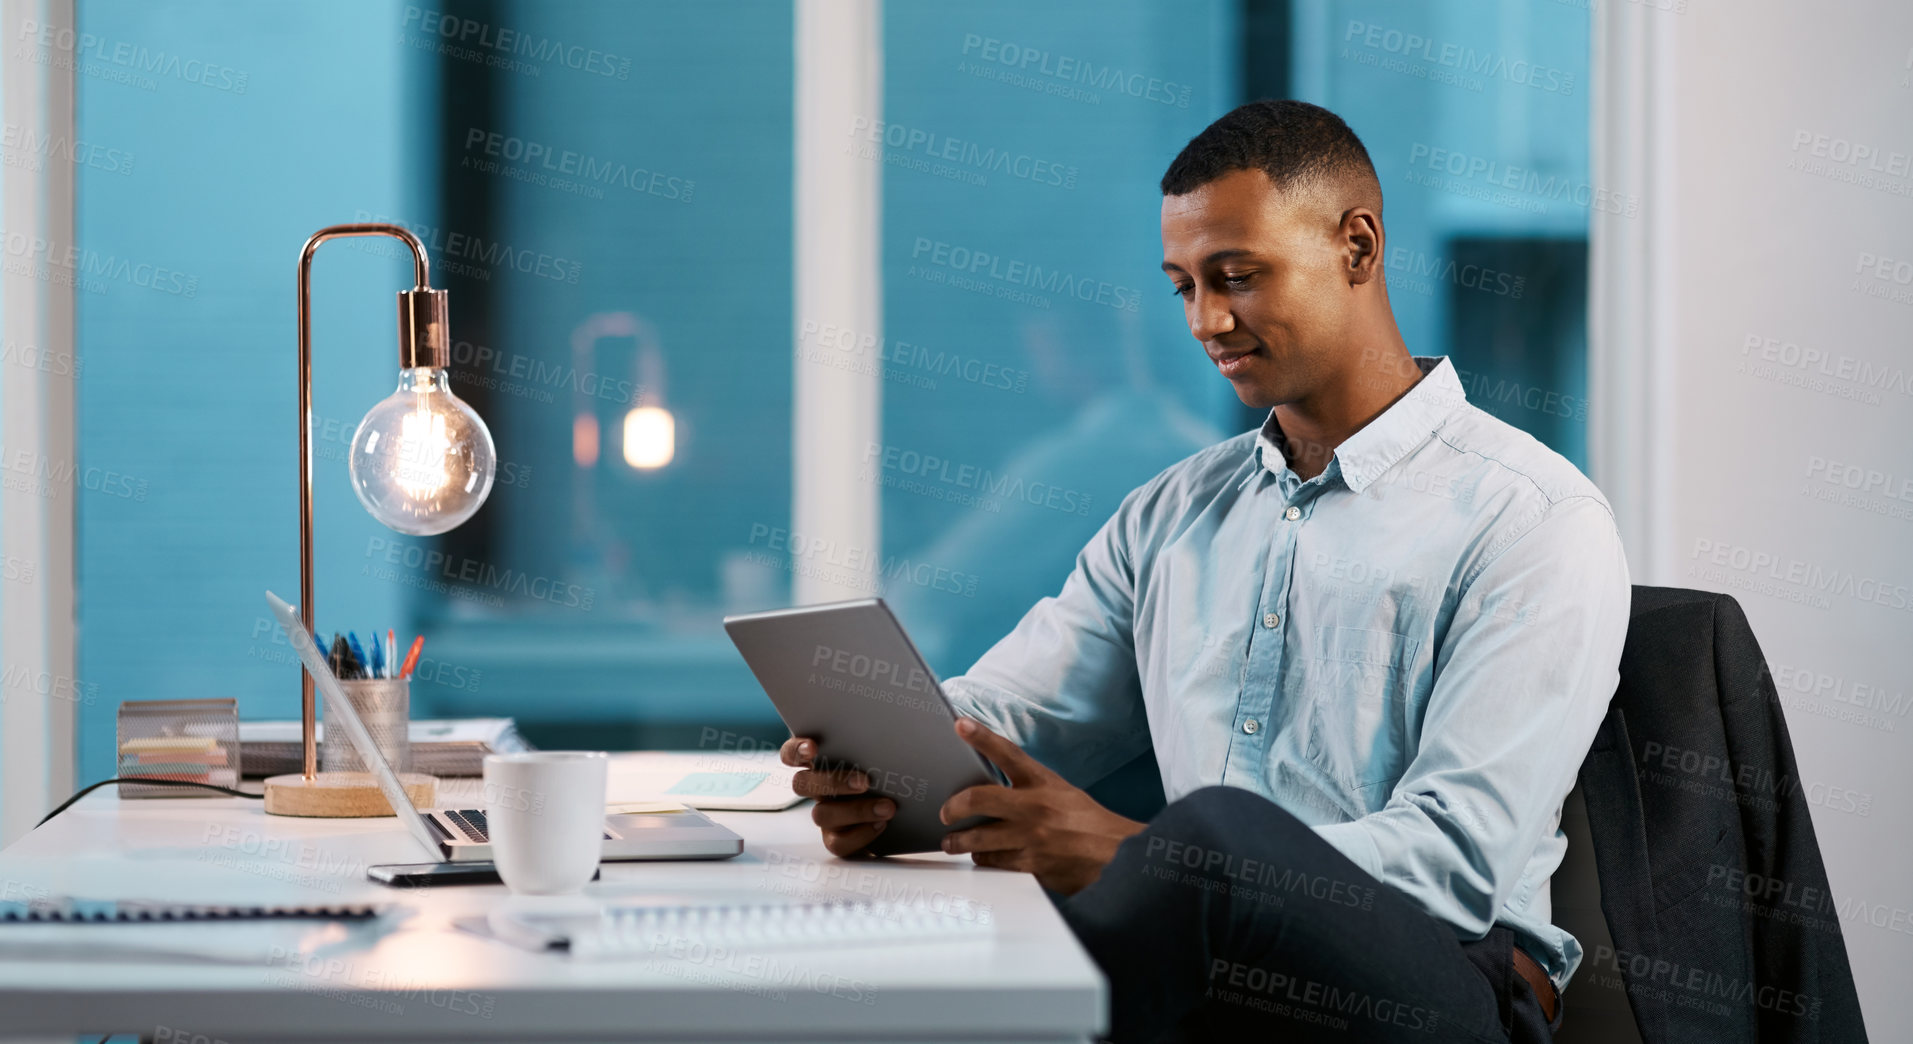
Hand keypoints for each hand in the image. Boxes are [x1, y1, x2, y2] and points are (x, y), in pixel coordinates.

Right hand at [780, 736, 895, 856]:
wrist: (898, 816)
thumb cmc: (883, 778)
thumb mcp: (876, 760)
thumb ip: (869, 751)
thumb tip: (886, 744)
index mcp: (820, 764)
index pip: (792, 754)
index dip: (796, 750)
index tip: (813, 747)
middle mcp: (816, 789)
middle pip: (802, 784)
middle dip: (833, 782)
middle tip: (865, 781)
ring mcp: (824, 815)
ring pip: (822, 815)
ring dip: (856, 810)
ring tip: (886, 807)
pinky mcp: (835, 840)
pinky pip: (838, 842)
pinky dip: (861, 834)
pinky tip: (880, 824)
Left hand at [939, 717, 1143, 894]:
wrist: (1117, 857)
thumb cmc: (1090, 823)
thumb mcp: (1062, 792)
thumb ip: (1030, 788)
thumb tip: (995, 786)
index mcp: (1043, 783)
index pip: (1007, 753)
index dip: (981, 736)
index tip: (960, 724)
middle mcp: (1034, 807)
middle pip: (978, 799)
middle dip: (953, 807)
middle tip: (945, 812)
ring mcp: (1031, 838)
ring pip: (978, 838)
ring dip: (959, 841)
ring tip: (951, 841)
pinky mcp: (1030, 864)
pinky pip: (993, 861)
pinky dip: (982, 859)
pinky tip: (981, 857)